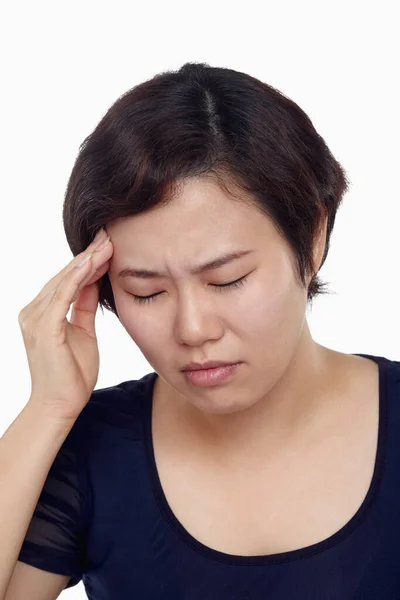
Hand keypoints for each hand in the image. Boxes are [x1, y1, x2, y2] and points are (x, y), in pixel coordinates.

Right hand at [18, 229, 112, 421]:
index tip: (107, 244)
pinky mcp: (45, 328)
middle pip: (65, 275)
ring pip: (64, 281)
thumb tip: (94, 282)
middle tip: (109, 235)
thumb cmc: (72, 374)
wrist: (61, 405)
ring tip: (107, 244)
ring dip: (87, 261)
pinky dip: (77, 277)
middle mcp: (34, 311)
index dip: (87, 261)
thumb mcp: (83, 332)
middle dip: (89, 255)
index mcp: (42, 312)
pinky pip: (62, 296)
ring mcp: (36, 319)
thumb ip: (84, 307)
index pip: (67, 279)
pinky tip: (92, 262)